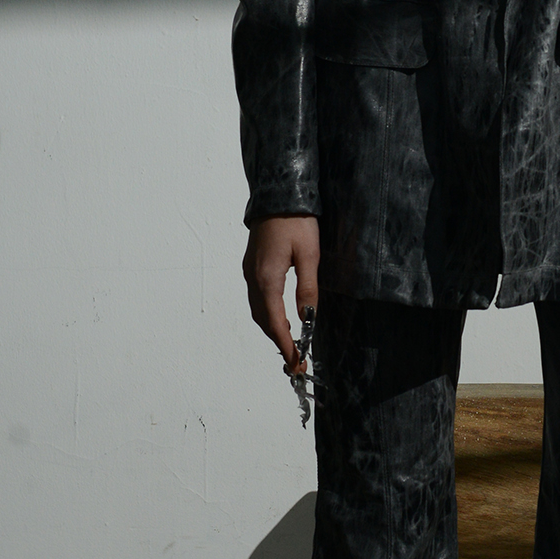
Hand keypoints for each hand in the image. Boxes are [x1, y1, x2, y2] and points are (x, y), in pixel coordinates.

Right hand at [243, 214, 319, 375]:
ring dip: (272, 329)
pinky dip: (268, 314)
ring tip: (290, 343)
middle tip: (296, 359)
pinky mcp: (252, 266)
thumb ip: (307, 287)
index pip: (275, 323)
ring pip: (258, 311)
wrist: (277, 195)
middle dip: (278, 342)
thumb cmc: (295, 222)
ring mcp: (250, 272)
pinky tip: (281, 317)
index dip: (286, 345)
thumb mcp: (309, 255)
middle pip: (263, 321)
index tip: (296, 362)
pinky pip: (258, 299)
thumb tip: (308, 316)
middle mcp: (253, 279)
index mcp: (266, 279)